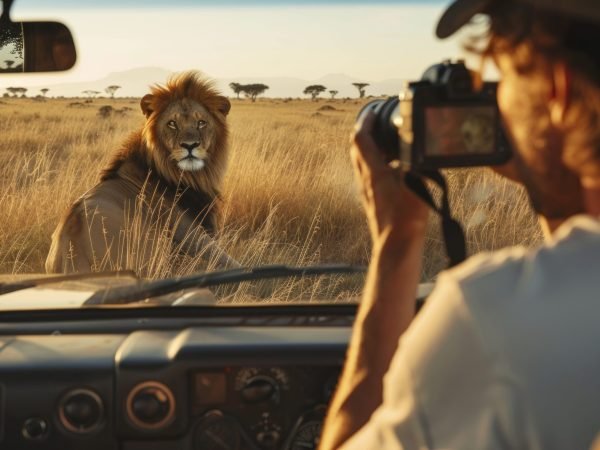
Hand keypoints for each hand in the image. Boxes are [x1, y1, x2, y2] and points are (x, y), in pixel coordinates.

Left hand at [351, 111, 428, 247]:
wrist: (396, 244)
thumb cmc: (405, 217)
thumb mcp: (416, 182)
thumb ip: (415, 162)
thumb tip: (417, 147)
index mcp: (373, 172)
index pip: (361, 140)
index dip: (365, 123)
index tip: (372, 113)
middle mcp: (365, 181)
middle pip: (357, 150)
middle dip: (365, 134)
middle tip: (378, 125)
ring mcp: (367, 193)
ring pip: (362, 164)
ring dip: (372, 151)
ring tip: (390, 145)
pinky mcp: (372, 202)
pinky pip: (370, 177)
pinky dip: (378, 167)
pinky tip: (395, 171)